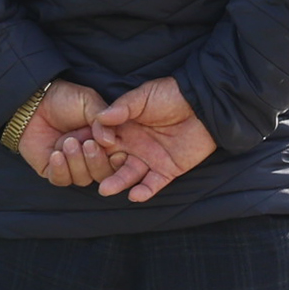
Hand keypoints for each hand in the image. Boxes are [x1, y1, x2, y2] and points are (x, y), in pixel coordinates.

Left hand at [15, 82, 113, 184]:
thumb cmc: (65, 98)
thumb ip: (102, 121)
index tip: (115, 151)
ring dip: (76, 161)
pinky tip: (56, 154)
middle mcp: (93, 156)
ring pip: (83, 178)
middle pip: (103, 174)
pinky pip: (61, 179)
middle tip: (88, 144)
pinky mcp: (55, 170)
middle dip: (96, 161)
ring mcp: (74, 165)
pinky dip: (60, 169)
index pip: (119, 159)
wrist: (35, 101)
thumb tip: (110, 141)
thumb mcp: (89, 102)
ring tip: (67, 141)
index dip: (119, 160)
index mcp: (106, 141)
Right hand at [91, 78, 218, 203]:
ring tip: (106, 189)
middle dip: (100, 168)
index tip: (85, 145)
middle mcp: (134, 146)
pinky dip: (144, 191)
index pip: (103, 140)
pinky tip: (135, 195)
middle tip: (89, 172)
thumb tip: (100, 117)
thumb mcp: (144, 96)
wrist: (203, 103)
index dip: (93, 144)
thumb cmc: (171, 94)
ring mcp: (150, 159)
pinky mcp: (168, 170)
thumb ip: (123, 107)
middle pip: (112, 161)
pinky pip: (153, 184)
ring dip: (118, 183)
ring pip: (129, 175)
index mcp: (125, 128)